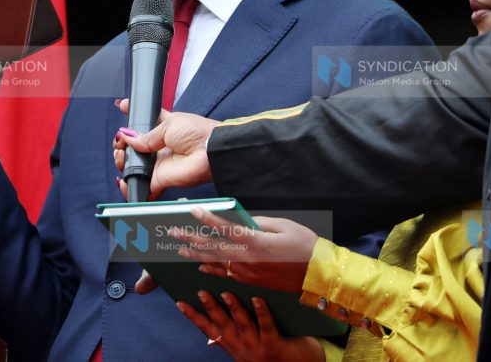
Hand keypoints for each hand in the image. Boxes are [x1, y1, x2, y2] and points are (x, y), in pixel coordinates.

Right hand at [112, 99, 217, 199]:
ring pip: (133, 167)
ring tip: (121, 157)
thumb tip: (127, 137)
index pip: (144, 123)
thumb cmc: (197, 132)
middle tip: (119, 144)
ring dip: (122, 163)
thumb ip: (146, 134)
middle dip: (121, 145)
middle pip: (133, 148)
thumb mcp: (168, 124)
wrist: (210, 150)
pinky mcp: (159, 180)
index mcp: (163, 128)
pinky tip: (122, 181)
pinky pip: (142, 187)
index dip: (133, 116)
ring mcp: (158, 165)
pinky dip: (130, 188)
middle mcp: (159, 148)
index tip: (123, 107)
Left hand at [173, 209, 317, 293]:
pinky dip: (212, 268)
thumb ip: (258, 222)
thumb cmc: (304, 246)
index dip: (207, 218)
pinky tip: (200, 264)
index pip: (226, 228)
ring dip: (196, 254)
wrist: (317, 276)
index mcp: (257, 242)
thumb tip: (240, 219)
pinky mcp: (251, 281)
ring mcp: (248, 273)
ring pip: (216, 262)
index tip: (192, 209)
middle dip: (191, 238)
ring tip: (179, 247)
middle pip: (213, 247)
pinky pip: (226, 274)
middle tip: (172, 231)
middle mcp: (248, 259)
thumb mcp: (283, 226)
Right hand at [178, 292, 324, 361]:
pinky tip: (257, 298)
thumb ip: (235, 331)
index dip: (193, 316)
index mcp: (233, 345)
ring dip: (233, 308)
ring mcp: (257, 347)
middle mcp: (241, 347)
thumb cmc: (273, 349)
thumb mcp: (249, 344)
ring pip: (242, 324)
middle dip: (210, 308)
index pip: (209, 329)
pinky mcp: (274, 346)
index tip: (179, 302)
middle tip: (200, 291)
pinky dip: (261, 312)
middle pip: (222, 324)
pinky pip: (266, 326)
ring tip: (225, 292)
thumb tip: (220, 304)